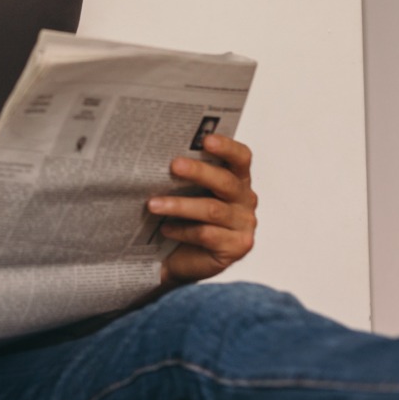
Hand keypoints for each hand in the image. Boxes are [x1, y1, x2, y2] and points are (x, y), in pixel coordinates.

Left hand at [148, 134, 256, 284]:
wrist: (181, 259)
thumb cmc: (185, 220)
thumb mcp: (186, 193)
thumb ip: (185, 176)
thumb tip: (159, 156)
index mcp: (238, 180)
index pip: (241, 158)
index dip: (227, 147)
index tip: (206, 140)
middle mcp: (245, 200)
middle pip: (226, 182)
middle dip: (199, 172)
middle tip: (174, 166)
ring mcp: (243, 225)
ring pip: (212, 210)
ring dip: (180, 205)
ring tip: (153, 204)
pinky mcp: (235, 247)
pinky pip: (207, 235)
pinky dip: (183, 231)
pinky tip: (165, 229)